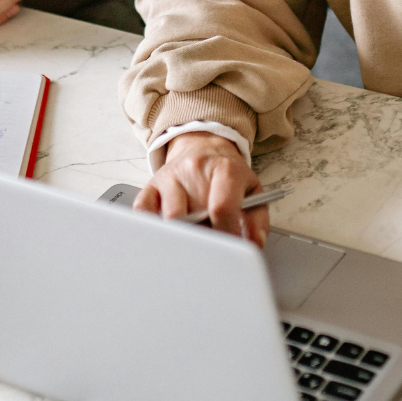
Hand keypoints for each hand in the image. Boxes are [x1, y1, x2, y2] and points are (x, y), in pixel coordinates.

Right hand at [133, 132, 268, 245]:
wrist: (204, 148)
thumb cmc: (228, 176)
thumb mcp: (252, 190)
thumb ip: (258, 219)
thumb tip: (255, 243)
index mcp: (224, 169)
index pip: (222, 208)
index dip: (227, 235)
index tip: (231, 252)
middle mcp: (193, 169)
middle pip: (192, 217)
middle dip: (202, 241)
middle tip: (210, 250)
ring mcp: (170, 177)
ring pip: (168, 218)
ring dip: (180, 237)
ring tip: (193, 240)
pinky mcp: (151, 186)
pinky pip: (144, 212)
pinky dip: (153, 229)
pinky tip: (168, 233)